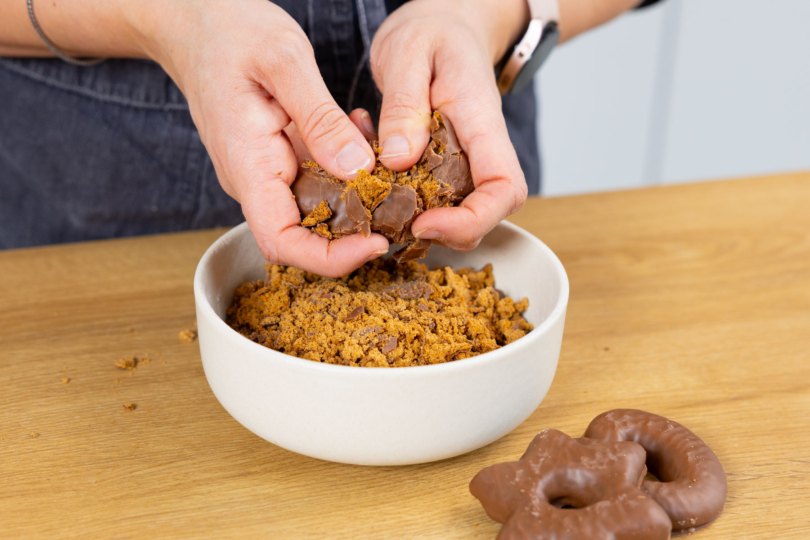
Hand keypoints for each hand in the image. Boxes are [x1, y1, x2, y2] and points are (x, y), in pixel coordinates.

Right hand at [138, 0, 388, 276]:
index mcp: (248, 166)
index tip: (376, 242)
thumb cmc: (229, 32)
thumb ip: (320, 118)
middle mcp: (256, 181)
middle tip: (402, 198)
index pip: (282, 242)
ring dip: (358, 190)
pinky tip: (360, 129)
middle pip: (306, 236)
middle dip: (357, 227)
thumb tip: (359, 170)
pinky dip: (348, 163)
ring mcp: (267, 172)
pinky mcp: (279, 158)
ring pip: (319, 208)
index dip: (330, 258)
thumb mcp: (283, 61)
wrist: (196, 20)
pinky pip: (319, 177)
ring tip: (384, 151)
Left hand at [370, 0, 529, 250]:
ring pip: (458, 214)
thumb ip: (404, 104)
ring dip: (417, 219)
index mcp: (483, 123)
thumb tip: (399, 160)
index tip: (425, 221)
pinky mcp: (445, 166)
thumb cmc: (432, 32)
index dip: (472, 220)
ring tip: (373, 193)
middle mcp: (481, 151)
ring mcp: (465, 162)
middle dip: (443, 232)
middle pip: (485, 215)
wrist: (444, 26)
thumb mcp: (408, 52)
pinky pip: (433, 198)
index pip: (505, 190)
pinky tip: (373, 176)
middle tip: (390, 221)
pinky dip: (401, 201)